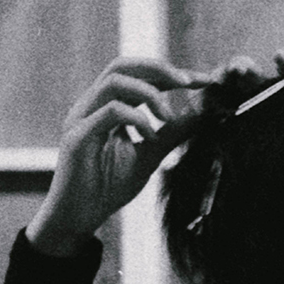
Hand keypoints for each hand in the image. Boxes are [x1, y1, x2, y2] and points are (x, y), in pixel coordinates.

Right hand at [22, 54, 283, 256]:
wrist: (78, 218)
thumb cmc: (108, 186)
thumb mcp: (149, 155)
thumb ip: (172, 133)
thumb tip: (202, 112)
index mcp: (106, 106)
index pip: (138, 75)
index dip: (172, 72)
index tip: (207, 80)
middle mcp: (90, 106)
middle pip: (122, 65)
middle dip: (160, 69)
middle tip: (190, 83)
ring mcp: (80, 118)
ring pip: (114, 81)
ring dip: (150, 93)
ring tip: (169, 116)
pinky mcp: (76, 137)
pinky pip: (110, 111)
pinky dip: (137, 117)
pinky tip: (151, 134)